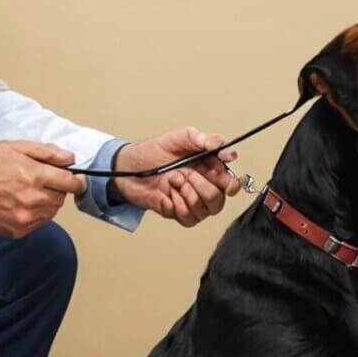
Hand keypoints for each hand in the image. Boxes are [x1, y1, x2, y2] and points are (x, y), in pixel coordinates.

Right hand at [0, 140, 87, 237]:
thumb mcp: (15, 147)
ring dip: (47, 202)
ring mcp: (25, 217)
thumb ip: (46, 152)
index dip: (76, 180)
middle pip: (62, 198)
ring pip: (52, 211)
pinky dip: (36, 214)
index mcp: (34, 176)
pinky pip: (39, 223)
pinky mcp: (18, 230)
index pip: (70, 183)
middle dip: (57, 189)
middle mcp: (32, 199)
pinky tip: (21, 204)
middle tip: (40, 181)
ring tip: (28, 192)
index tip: (76, 179)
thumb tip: (70, 158)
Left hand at [111, 127, 242, 226]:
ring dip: (188, 195)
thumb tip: (222, 143)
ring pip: (206, 210)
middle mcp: (202, 186)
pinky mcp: (178, 212)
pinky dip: (177, 206)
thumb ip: (201, 139)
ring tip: (173, 181)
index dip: (231, 181)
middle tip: (185, 174)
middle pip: (220, 198)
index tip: (223, 175)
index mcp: (207, 167)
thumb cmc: (149, 152)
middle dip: (203, 186)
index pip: (230, 180)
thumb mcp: (176, 138)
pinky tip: (167, 195)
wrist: (126, 169)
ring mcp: (190, 201)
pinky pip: (188, 218)